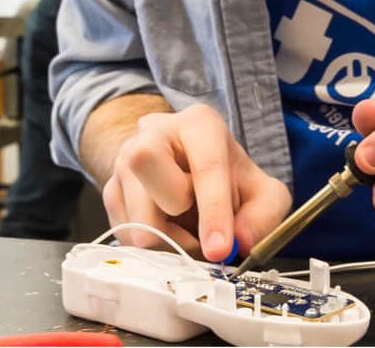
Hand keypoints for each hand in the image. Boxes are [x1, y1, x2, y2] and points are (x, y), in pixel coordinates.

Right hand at [99, 103, 290, 261]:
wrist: (186, 168)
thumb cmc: (227, 178)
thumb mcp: (262, 192)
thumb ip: (264, 215)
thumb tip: (242, 241)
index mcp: (199, 124)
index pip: (204, 165)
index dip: (214, 212)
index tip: (221, 250)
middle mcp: (153, 133)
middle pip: (146, 163)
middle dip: (175, 209)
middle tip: (198, 227)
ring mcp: (124, 160)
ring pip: (135, 214)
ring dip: (168, 240)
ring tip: (189, 232)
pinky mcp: (110, 190)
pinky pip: (125, 233)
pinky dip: (154, 245)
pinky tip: (171, 231)